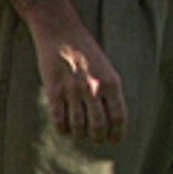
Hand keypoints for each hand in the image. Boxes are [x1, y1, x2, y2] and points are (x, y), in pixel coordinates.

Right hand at [33, 24, 126, 143]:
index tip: (115, 141)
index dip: (117, 133)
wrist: (61, 32)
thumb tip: (112, 118)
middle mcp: (93, 88)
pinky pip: (60, 121)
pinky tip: (66, 128)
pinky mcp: (54, 91)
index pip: (118, 116)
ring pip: (79, 127)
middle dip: (98, 137)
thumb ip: (109, 91)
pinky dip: (64, 129)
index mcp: (111, 82)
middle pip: (98, 126)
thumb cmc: (86, 51)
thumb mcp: (105, 68)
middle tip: (97, 139)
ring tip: (81, 134)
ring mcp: (73, 91)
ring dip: (80, 135)